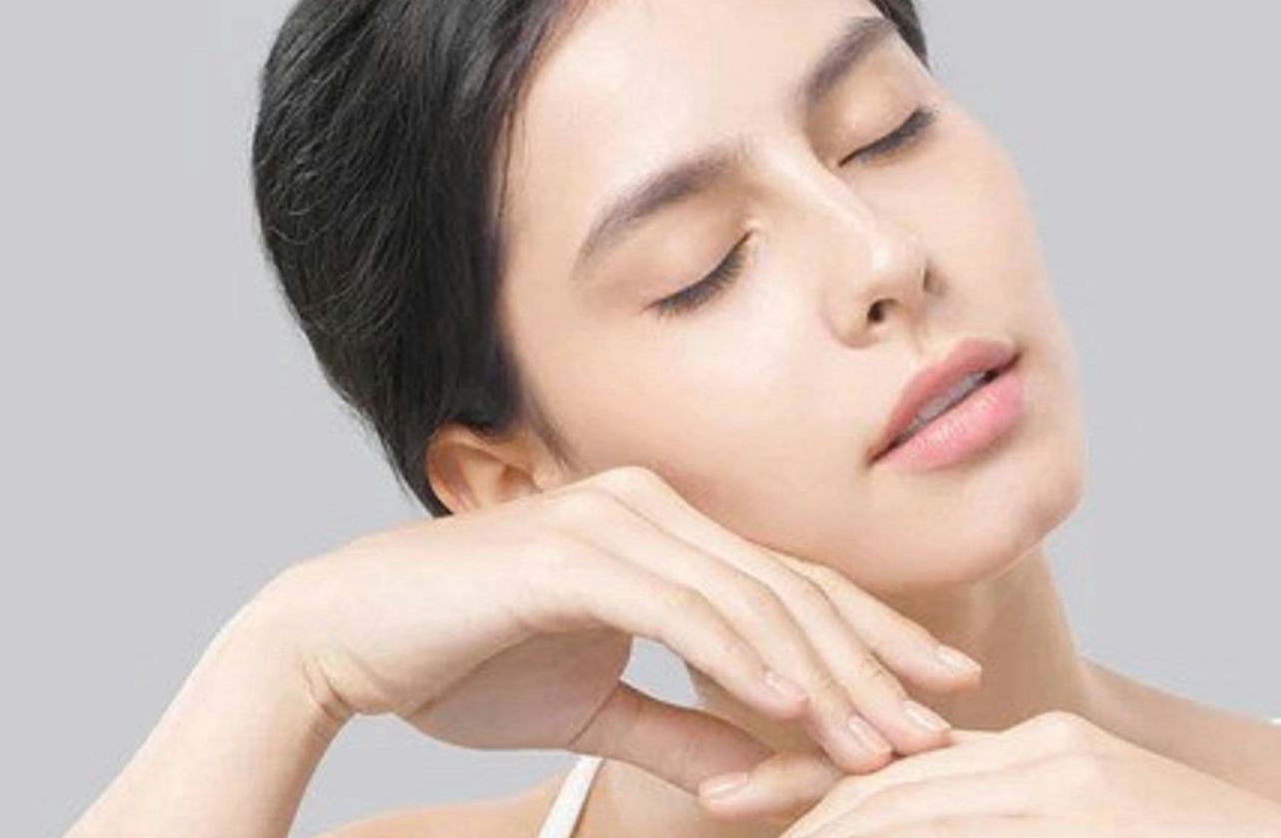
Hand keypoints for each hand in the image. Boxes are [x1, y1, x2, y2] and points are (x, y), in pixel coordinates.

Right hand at [248, 465, 981, 795]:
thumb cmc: (460, 661)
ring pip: (751, 600)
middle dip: (873, 663)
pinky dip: (743, 656)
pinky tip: (795, 703)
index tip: (937, 694)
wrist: (341, 639)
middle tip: (939, 723)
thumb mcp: (592, 707)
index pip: (792, 589)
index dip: (873, 641)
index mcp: (666, 533)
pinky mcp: (573, 551)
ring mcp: (616, 521)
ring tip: (880, 740)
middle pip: (793, 590)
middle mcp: (654, 510)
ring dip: (823, 676)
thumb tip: (756, 771)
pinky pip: (681, 608)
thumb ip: (679, 728)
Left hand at [725, 710, 1280, 837]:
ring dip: (825, 817)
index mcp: (1040, 756)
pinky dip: (889, 829)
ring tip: (740, 815)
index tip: (740, 786)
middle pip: (895, 769)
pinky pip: (958, 819)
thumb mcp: (1081, 831)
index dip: (822, 774)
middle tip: (712, 794)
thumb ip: (1004, 824)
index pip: (911, 764)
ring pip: (914, 795)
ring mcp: (1064, 772)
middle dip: (800, 784)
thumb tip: (918, 817)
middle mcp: (1043, 749)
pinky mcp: (1082, 795)